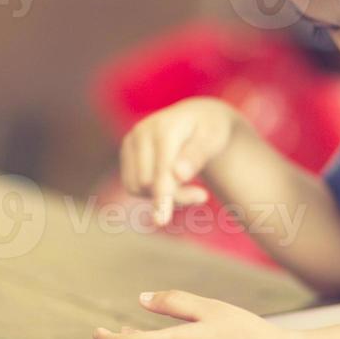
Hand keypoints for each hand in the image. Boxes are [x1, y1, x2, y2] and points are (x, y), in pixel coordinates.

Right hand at [119, 98, 238, 224]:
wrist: (196, 117)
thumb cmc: (210, 130)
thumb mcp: (214, 140)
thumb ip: (197, 156)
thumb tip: (178, 175)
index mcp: (165, 128)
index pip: (160, 171)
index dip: (162, 196)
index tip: (162, 221)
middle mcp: (141, 132)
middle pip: (148, 183)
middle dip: (174, 196)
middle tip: (202, 196)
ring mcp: (130, 141)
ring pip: (137, 187)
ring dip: (161, 197)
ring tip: (190, 189)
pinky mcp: (126, 152)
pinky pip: (132, 186)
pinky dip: (150, 193)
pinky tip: (172, 184)